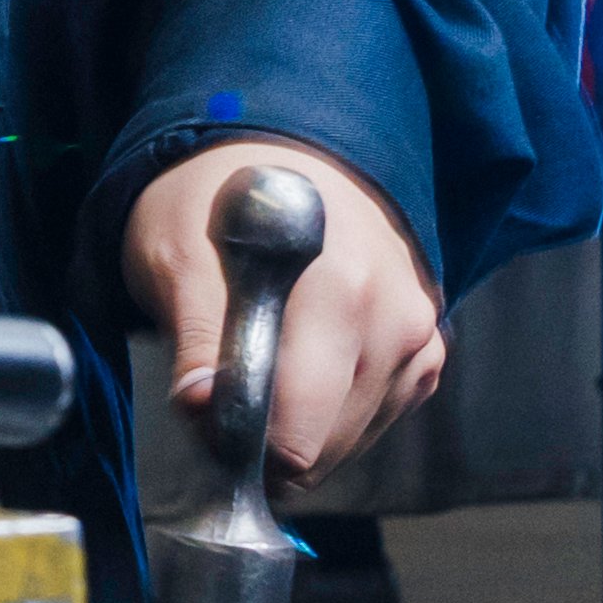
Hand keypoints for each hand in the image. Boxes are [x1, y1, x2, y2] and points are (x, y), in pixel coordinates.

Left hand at [122, 137, 443, 481]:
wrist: (280, 155)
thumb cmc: (217, 204)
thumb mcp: (177, 254)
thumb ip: (195, 334)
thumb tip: (200, 407)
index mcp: (339, 290)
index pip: (299, 429)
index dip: (239, 447)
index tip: (201, 421)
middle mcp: (395, 314)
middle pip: (325, 445)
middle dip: (264, 442)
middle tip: (216, 394)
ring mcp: (419, 333)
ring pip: (351, 440)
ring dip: (298, 430)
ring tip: (256, 368)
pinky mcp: (425, 348)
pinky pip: (378, 417)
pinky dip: (333, 417)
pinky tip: (301, 371)